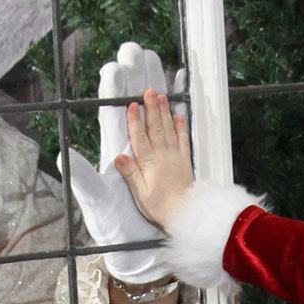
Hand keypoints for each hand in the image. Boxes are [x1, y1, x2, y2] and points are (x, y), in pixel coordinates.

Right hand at [114, 88, 194, 228]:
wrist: (183, 212)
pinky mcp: (184, 160)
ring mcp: (175, 156)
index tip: (133, 105)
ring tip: (162, 97)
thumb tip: (118, 156)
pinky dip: (181, 127)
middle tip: (149, 91)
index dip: (135, 120)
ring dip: (164, 112)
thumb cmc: (159, 205)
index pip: (140, 137)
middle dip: (152, 108)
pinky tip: (179, 116)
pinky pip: (183, 140)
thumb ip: (130, 172)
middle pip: (155, 128)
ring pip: (168, 129)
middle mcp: (162, 155)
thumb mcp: (139, 192)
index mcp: (149, 163)